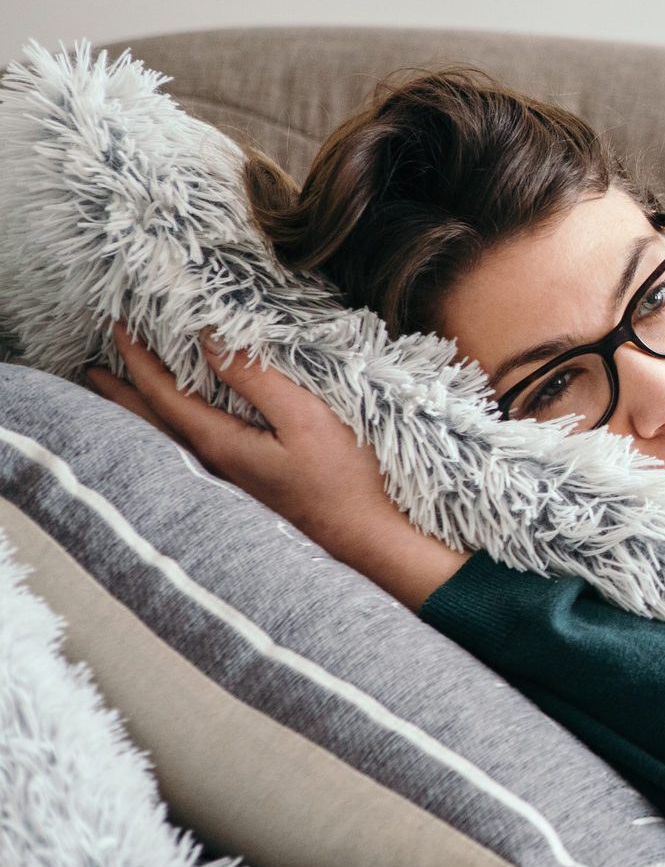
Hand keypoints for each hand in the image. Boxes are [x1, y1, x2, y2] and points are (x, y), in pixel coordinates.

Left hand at [85, 320, 418, 567]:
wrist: (366, 539)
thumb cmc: (343, 479)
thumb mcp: (305, 417)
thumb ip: (256, 377)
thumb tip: (210, 340)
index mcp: (220, 444)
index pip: (163, 395)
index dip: (139, 360)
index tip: (117, 326)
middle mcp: (213, 467)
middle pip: (152, 424)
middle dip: (123, 393)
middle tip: (96, 369)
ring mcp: (228, 484)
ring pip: (166, 442)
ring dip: (141, 416)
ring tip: (123, 399)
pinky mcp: (248, 491)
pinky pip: (190, 453)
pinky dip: (169, 433)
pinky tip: (180, 434)